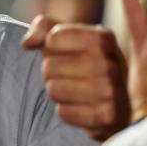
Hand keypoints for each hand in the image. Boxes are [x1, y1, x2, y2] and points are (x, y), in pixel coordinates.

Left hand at [22, 16, 129, 140]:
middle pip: (48, 65)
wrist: (120, 102)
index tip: (66, 52)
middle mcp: (110, 63)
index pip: (52, 38)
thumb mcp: (69, 37)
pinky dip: (67, 110)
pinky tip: (82, 106)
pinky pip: (63, 112)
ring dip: (57, 91)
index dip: (50, 47)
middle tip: (69, 75)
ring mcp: (111, 91)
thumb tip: (26, 43)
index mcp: (103, 38)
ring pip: (53, 89)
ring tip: (75, 90)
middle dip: (51, 71)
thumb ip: (43, 28)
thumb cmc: (86, 62)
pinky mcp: (106, 117)